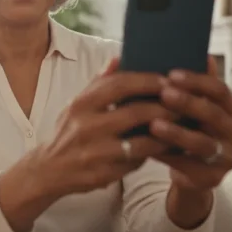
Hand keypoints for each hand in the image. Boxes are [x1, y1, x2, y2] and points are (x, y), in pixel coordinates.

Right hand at [32, 58, 173, 196]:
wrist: (47, 170)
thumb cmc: (68, 132)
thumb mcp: (76, 105)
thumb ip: (99, 83)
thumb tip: (118, 57)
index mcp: (81, 105)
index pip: (119, 85)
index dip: (147, 81)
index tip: (168, 80)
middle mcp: (86, 127)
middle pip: (136, 113)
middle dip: (164, 108)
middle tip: (183, 104)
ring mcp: (95, 153)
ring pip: (141, 143)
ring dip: (164, 135)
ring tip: (180, 127)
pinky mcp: (103, 174)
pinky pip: (136, 163)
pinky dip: (152, 155)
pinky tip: (164, 148)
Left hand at [150, 56, 231, 192]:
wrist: (190, 175)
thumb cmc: (188, 132)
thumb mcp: (190, 110)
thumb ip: (190, 86)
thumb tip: (197, 54)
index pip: (219, 90)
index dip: (197, 81)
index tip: (171, 74)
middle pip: (214, 114)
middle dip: (188, 103)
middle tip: (163, 94)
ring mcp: (228, 157)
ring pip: (203, 143)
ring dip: (177, 133)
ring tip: (154, 124)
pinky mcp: (214, 178)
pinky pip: (190, 167)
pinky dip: (169, 157)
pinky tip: (150, 149)